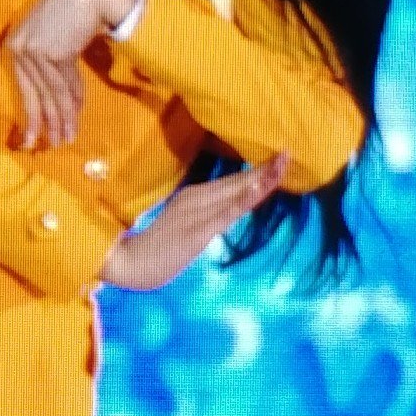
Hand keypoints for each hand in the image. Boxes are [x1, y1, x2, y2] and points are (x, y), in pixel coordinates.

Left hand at [8, 0, 139, 148]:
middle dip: (46, 123)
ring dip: (62, 118)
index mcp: (14, 45)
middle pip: (36, 94)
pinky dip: (72, 102)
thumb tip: (60, 103)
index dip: (31, 116)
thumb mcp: (53, 40)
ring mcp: (34, 51)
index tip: (31, 139)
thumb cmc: (72, 12)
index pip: (23, 88)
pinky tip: (75, 118)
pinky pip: (66, 84)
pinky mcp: (52, 52)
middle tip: (52, 146)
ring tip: (67, 139)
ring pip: (52, 93)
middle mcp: (19, 49)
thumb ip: (51, 67)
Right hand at [101, 153, 286, 289]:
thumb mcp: (182, 230)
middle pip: (237, 182)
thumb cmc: (152, 250)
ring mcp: (197, 212)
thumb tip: (220, 218)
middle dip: (265, 169)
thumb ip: (199, 221)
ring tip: (283, 163)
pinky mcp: (198, 229)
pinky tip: (260, 188)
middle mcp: (196, 198)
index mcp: (192, 197)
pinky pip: (228, 211)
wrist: (127, 263)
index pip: (231, 182)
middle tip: (289, 153)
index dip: (255, 171)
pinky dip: (246, 197)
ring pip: (236, 192)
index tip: (278, 159)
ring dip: (262, 178)